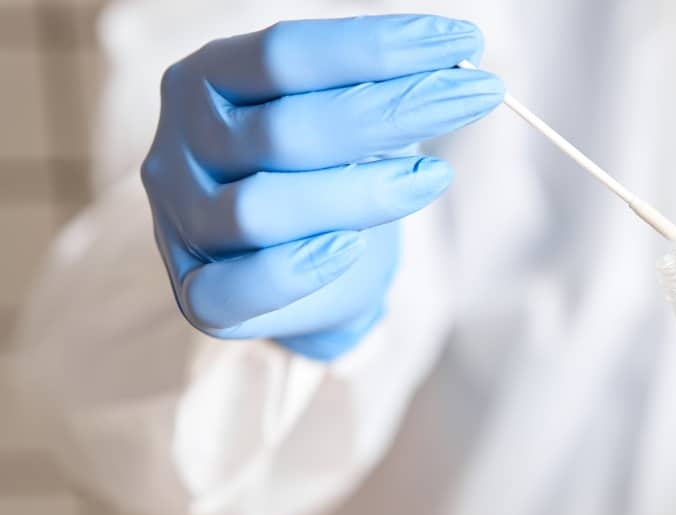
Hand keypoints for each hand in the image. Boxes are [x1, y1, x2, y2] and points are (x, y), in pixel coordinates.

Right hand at [141, 15, 503, 358]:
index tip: (460, 42)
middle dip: (394, 112)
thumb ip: (379, 91)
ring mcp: (182, 222)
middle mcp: (183, 144)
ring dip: (359, 194)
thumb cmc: (329, 173)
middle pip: (284, 131)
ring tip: (434, 178)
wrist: (309, 270)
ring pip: (260, 210)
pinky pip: (231, 290)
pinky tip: (351, 248)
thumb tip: (457, 58)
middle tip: (477, 96)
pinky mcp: (197, 295)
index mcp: (209, 79)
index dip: (376, 48)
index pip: (284, 54)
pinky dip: (293, 271)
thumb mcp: (350, 120)